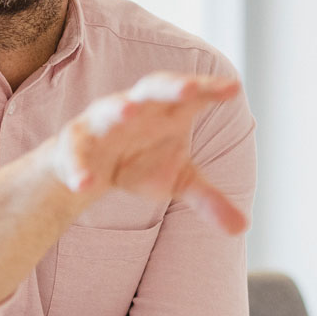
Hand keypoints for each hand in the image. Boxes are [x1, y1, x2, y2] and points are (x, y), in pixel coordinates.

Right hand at [43, 71, 247, 233]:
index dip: (211, 90)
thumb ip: (209, 200)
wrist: (90, 172)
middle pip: (154, 88)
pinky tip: (85, 186)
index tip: (234, 88)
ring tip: (130, 113)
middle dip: (171, 87)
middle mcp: (136, 108)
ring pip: (110, 109)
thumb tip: (242, 228)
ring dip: (119, 110)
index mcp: (166, 112)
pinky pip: (74, 152)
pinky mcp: (73, 143)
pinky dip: (79, 167)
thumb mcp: (179, 182)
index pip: (192, 95)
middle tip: (191, 89)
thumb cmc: (141, 163)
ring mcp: (102, 122)